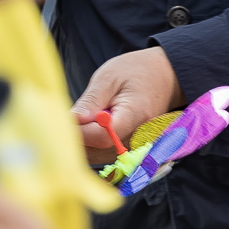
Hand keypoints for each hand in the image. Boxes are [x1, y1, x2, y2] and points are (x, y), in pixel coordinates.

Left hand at [72, 46, 183, 162]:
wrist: (164, 76)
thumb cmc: (137, 71)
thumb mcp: (109, 77)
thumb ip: (91, 101)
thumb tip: (72, 120)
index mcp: (134, 115)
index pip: (100, 136)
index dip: (78, 130)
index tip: (64, 119)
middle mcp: (138, 138)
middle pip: (98, 152)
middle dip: (76, 137)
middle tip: (67, 118)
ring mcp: (136, 147)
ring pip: (98, 157)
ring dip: (83, 142)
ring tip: (83, 119)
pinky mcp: (131, 150)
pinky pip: (105, 155)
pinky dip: (92, 144)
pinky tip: (90, 127)